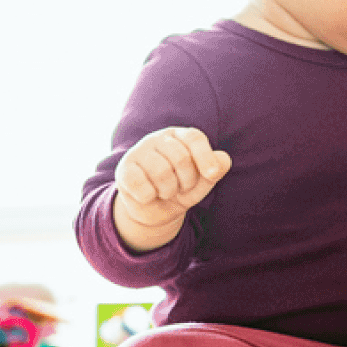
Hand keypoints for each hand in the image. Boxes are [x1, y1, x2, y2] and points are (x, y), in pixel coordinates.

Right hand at [112, 127, 231, 249]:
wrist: (154, 210)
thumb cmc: (181, 189)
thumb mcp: (202, 182)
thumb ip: (214, 170)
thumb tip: (223, 159)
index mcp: (180, 136)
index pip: (194, 137)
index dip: (205, 156)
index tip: (212, 174)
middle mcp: (158, 139)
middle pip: (181, 157)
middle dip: (187, 181)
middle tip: (181, 188)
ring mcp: (139, 152)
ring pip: (161, 172)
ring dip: (168, 191)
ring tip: (165, 191)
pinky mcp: (123, 169)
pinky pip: (140, 184)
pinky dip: (149, 196)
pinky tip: (148, 195)